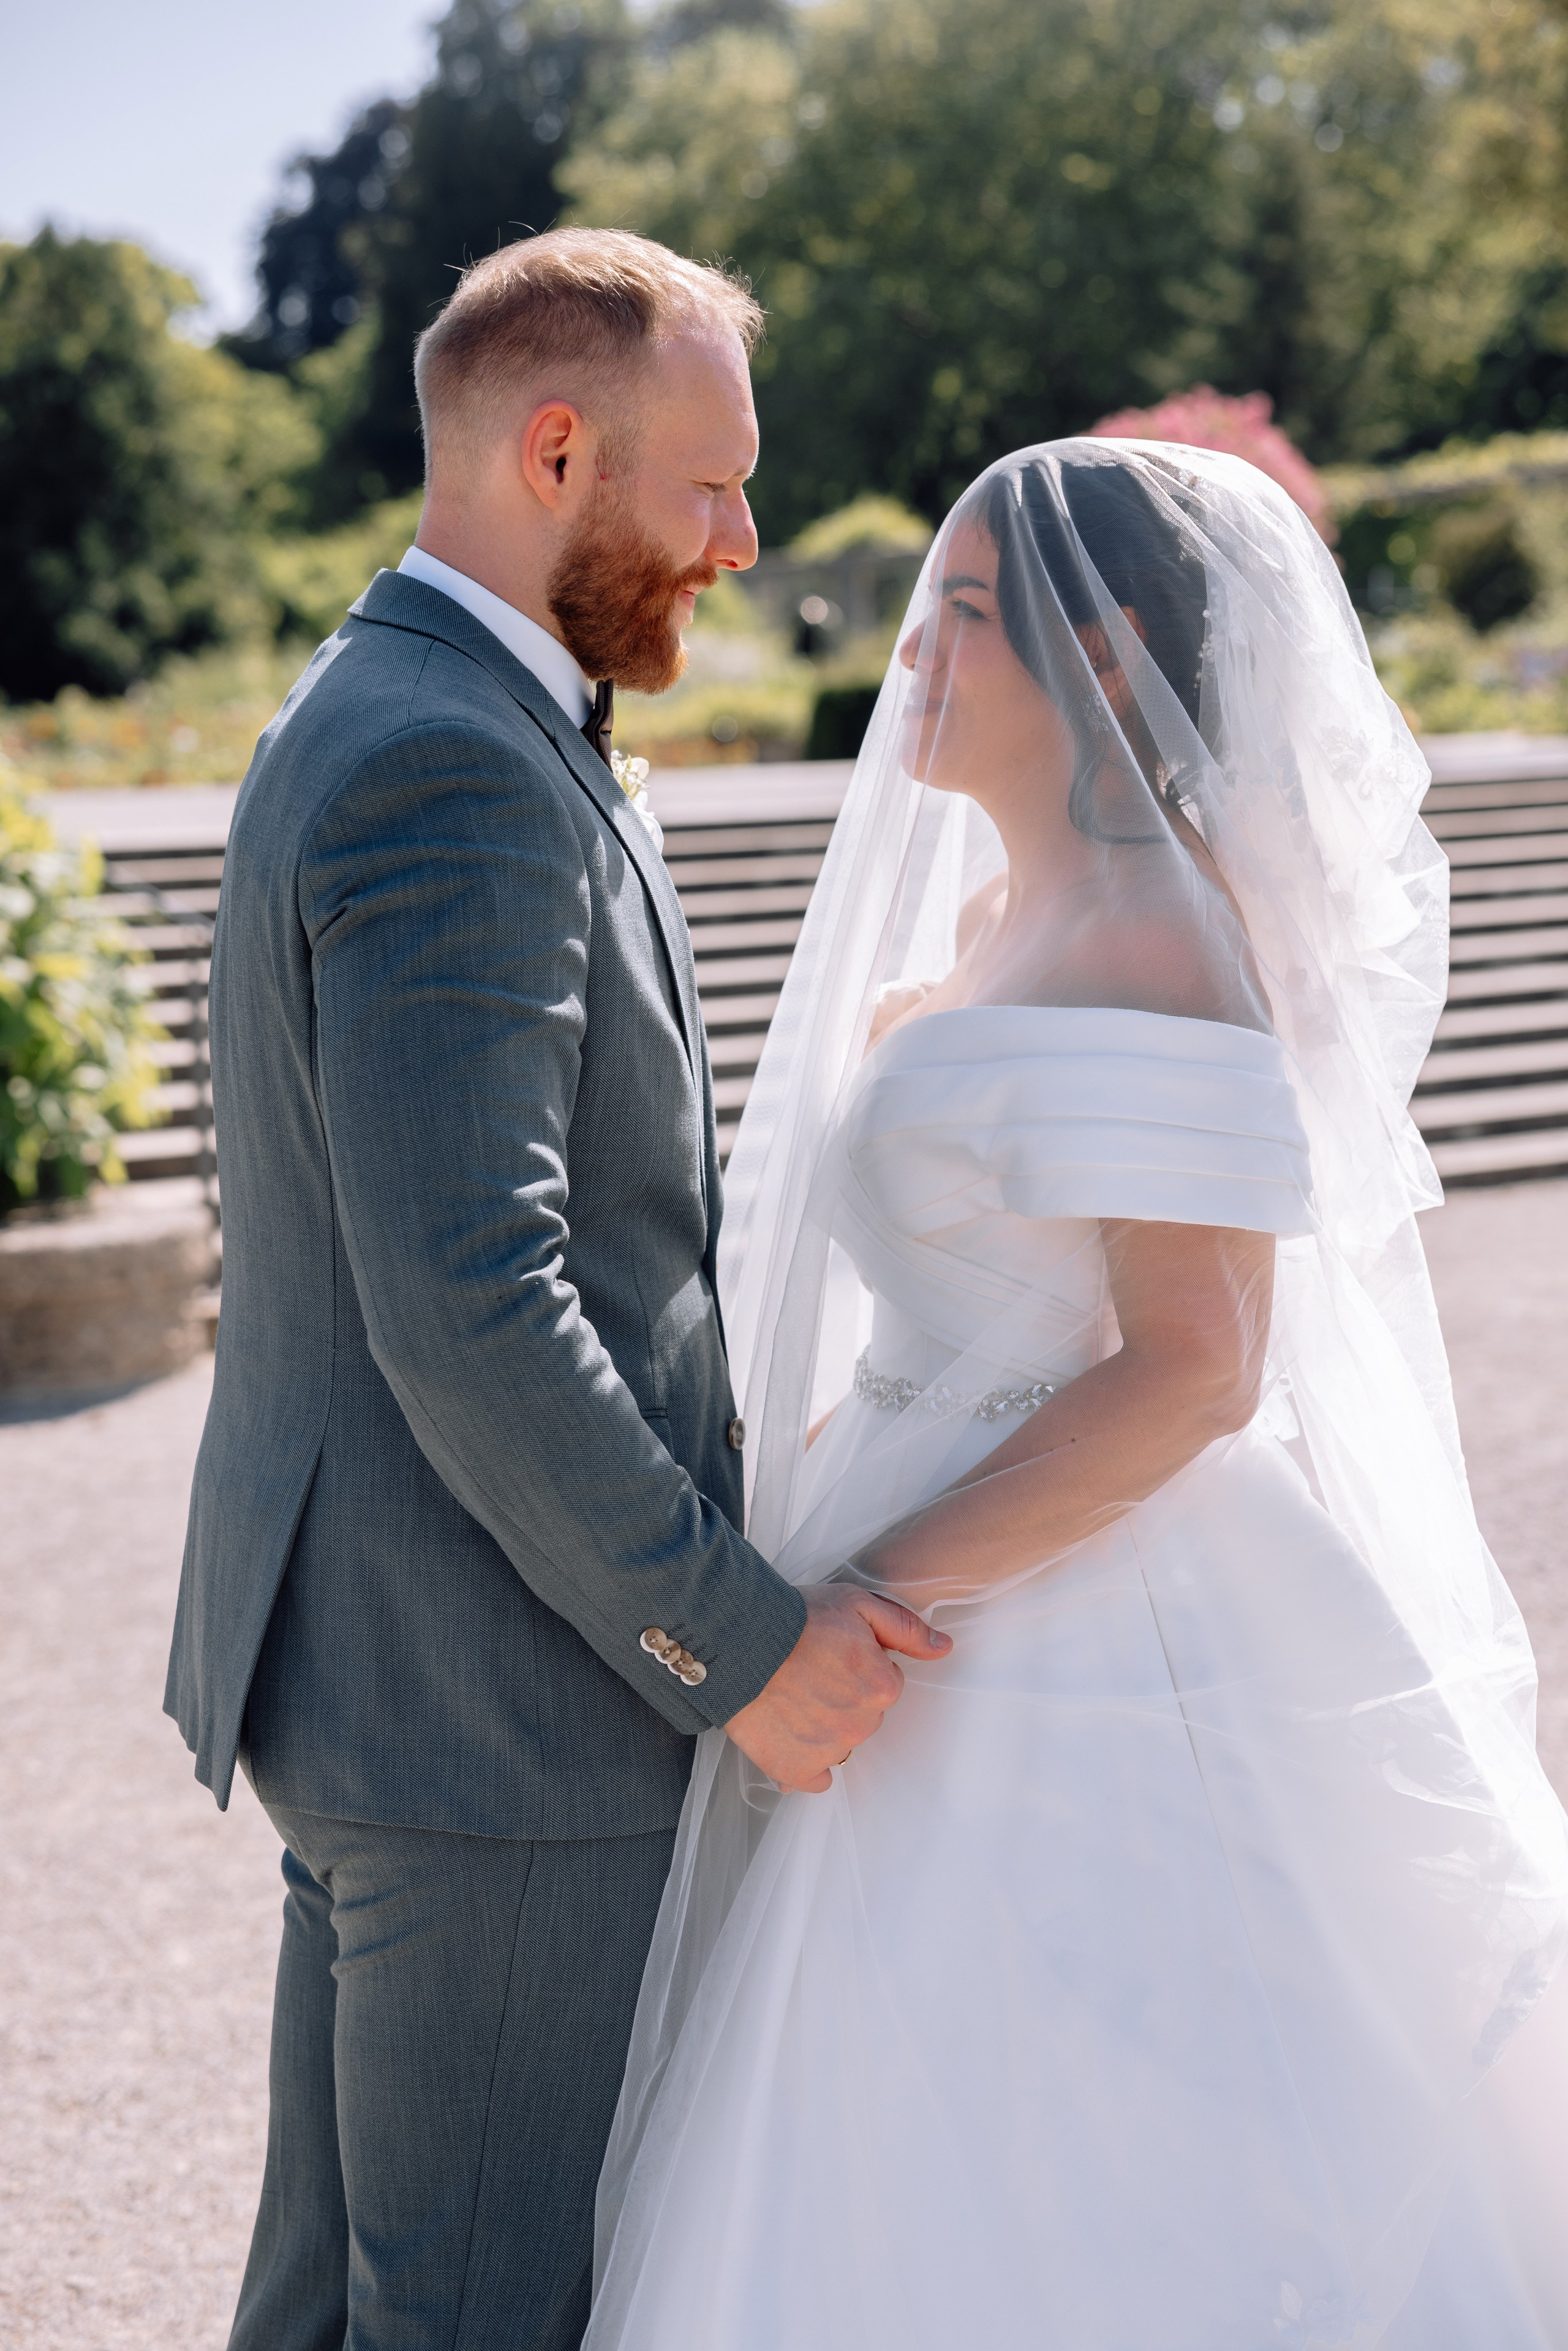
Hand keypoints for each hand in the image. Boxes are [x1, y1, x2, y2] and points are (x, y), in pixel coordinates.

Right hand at [724, 1585, 952, 1794]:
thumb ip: (906, 1629)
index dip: (859, 1666)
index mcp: (882, 1687)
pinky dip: (804, 1763)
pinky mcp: (795, 1769)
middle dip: (842, 1697)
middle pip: (863, 1717)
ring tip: (790, 1696)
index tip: (832, 1654)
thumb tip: (943, 1648)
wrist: (739, 1641)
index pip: (884, 1684)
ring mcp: (828, 1751)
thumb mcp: (858, 1604)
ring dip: (821, 1727)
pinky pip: (814, 1777)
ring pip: (837, 1743)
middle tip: (809, 1672)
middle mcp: (861, 1725)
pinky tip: (788, 1735)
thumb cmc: (797, 1619)